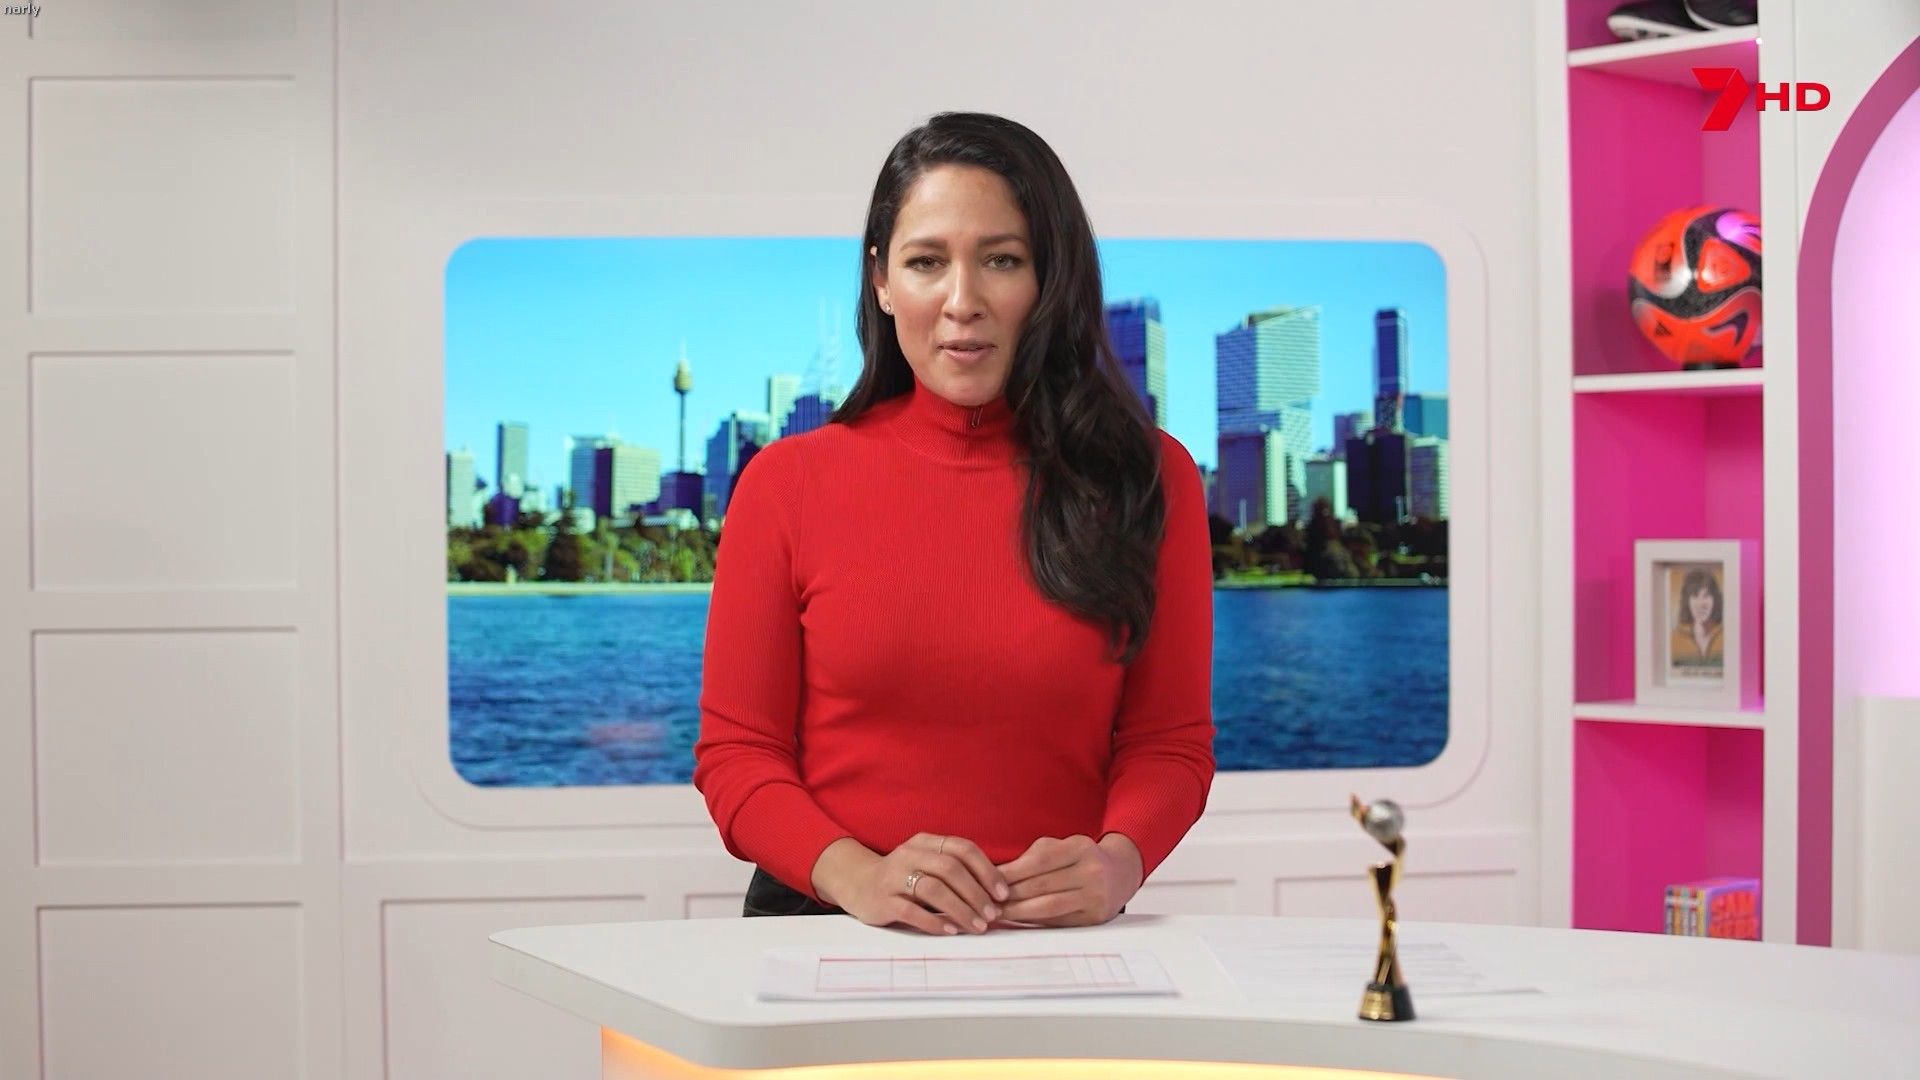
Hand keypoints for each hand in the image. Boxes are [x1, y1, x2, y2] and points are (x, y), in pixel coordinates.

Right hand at [814, 833, 1010, 935]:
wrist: (858, 884)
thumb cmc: (904, 876)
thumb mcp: (927, 863)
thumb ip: (955, 870)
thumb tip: (996, 892)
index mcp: (925, 842)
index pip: (962, 848)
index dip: (986, 870)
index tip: (1003, 893)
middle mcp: (909, 855)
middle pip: (950, 869)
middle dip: (976, 893)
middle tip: (993, 914)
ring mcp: (893, 877)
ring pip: (933, 889)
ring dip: (960, 909)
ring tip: (977, 926)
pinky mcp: (882, 900)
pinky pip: (911, 911)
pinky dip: (934, 921)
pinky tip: (951, 931)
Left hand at [994, 833, 1143, 926]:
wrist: (1119, 874)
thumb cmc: (1080, 859)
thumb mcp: (1061, 847)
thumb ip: (1033, 857)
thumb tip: (997, 874)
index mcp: (1081, 848)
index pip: (1040, 860)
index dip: (1013, 872)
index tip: (991, 880)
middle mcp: (1091, 871)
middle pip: (1042, 885)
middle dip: (1011, 895)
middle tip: (988, 901)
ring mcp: (1095, 896)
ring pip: (1049, 907)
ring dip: (1020, 912)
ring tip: (999, 913)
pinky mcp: (1095, 917)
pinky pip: (1059, 921)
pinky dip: (1036, 921)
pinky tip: (1019, 920)